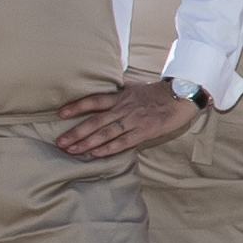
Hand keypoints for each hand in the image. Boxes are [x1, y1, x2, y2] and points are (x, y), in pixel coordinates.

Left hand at [52, 74, 199, 161]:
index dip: (76, 107)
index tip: (60, 114)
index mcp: (121, 96)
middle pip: (95, 121)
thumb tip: (103, 94)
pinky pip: (124, 141)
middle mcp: (124, 108)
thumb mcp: (135, 87)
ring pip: (106, 133)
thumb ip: (118, 93)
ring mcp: (134, 120)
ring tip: (72, 151)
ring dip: (87, 143)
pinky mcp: (145, 131)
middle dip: (76, 132)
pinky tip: (96, 154)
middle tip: (60, 143)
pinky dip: (109, 148)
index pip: (94, 100)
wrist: (183, 95)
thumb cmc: (158, 93)